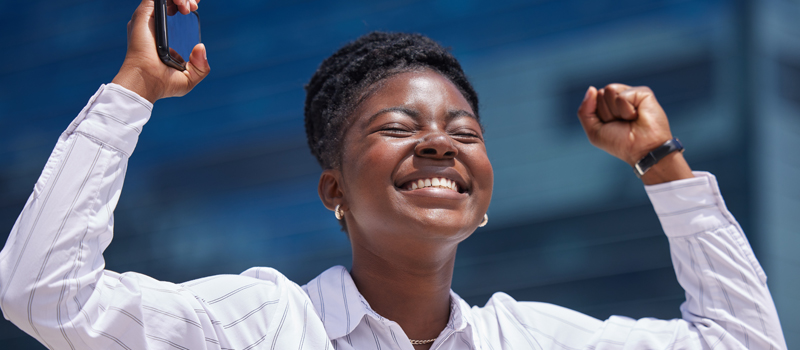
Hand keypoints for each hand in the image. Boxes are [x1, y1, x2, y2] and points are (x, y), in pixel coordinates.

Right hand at [111, 0, 208, 102]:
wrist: (147, 82)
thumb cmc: (163, 83)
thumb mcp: (189, 78)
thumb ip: (201, 66)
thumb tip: (200, 47)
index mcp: (164, 36)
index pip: (174, 11)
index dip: (186, 4)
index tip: (195, 8)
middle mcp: (154, 25)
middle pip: (170, 1)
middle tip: (194, 6)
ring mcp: (148, 19)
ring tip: (190, 8)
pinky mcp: (144, 15)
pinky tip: (183, 6)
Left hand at [577, 83, 692, 184]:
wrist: (642, 150)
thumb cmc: (620, 143)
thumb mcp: (594, 130)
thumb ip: (585, 111)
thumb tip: (591, 89)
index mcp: (609, 104)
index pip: (593, 98)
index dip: (599, 115)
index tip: (611, 125)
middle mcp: (620, 97)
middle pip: (601, 93)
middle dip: (607, 113)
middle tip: (622, 123)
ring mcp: (632, 94)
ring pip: (610, 91)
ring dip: (616, 111)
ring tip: (629, 119)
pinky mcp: (643, 93)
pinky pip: (622, 96)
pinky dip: (627, 110)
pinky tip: (637, 116)